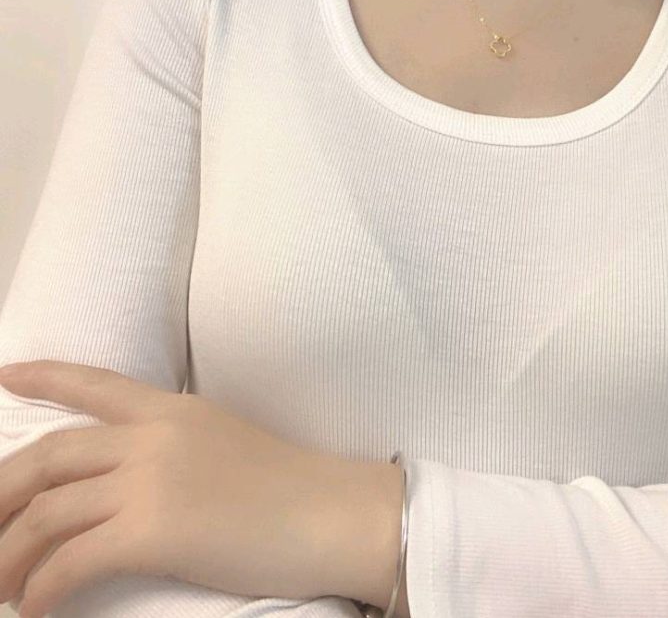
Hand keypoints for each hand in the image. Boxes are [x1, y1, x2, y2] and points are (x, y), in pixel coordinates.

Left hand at [0, 360, 362, 616]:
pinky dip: (42, 589)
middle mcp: (153, 435)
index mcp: (172, 409)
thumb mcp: (223, 443)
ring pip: (47, 512)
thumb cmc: (290, 489)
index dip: (43, 377)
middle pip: (48, 456)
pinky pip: (71, 561)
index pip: (93, 384)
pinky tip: (33, 608)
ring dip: (9, 555)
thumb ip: (173, 446)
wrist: (332, 513)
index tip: (4, 375)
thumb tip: (130, 478)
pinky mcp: (154, 531)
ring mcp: (151, 480)